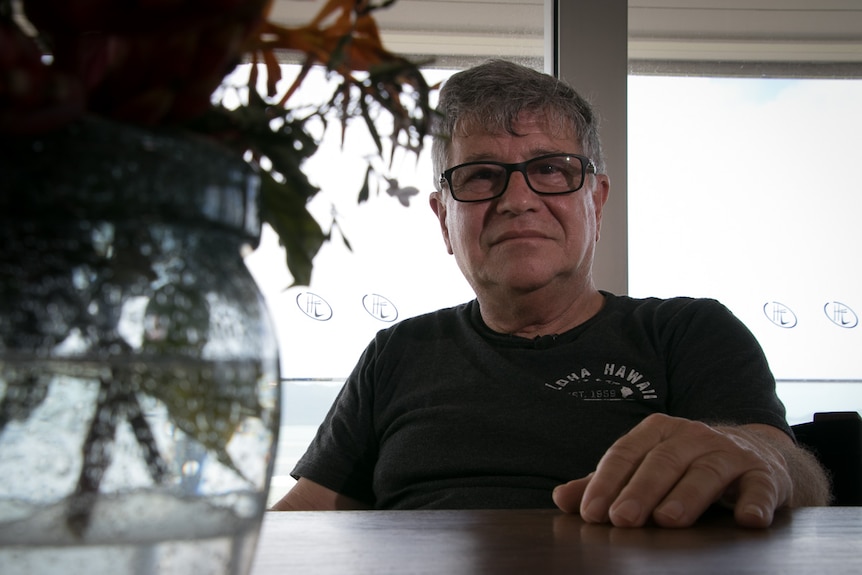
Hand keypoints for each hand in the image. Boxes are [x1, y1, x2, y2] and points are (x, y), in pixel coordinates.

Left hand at [552, 413, 793, 527]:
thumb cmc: (686, 466)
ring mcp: (729, 453)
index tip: (590, 513)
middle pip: (662, 462)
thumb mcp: (645, 468)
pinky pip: (760, 488)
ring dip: (687, 497)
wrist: (754, 454)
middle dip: (640, 491)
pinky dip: (755, 503)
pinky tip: (746, 520)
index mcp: (658, 431)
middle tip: (622, 519)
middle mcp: (693, 436)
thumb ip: (605, 484)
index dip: (606, 482)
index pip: (626, 453)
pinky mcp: (764, 475)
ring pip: (705, 473)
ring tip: (668, 520)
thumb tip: (560, 499)